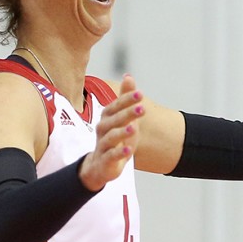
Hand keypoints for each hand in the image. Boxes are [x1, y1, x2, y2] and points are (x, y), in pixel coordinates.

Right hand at [79, 74, 143, 190]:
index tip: (140, 93)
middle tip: (142, 108)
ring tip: (134, 128)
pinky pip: (111, 156)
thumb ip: (124, 98)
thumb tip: (128, 76)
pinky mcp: (105, 160)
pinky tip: (128, 150)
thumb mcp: (121, 117)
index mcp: (107, 117)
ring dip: (122, 132)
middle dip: (128, 113)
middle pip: (114, 119)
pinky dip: (119, 153)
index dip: (127, 99)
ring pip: (111, 137)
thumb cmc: (114, 138)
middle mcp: (103, 129)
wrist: (99, 165)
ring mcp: (103, 145)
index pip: (116, 105)